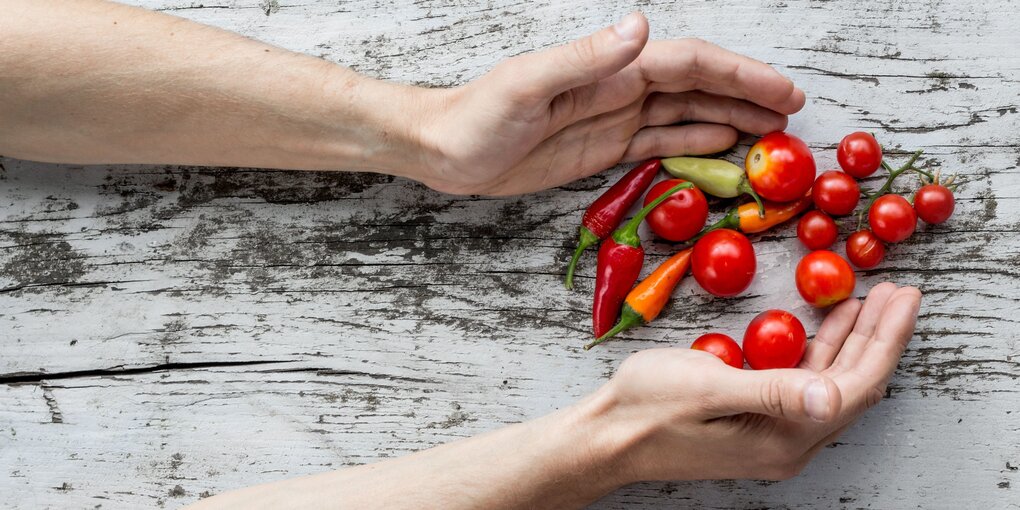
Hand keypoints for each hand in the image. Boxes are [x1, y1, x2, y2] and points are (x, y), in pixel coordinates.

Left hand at [410, 12, 804, 194]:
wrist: (444, 149)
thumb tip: (640, 28)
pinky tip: (722, 146)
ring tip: (772, 134)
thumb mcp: (526, 85)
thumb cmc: (476, 116)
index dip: (739, 75)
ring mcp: (614, 118)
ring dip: (731, 120)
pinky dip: (695, 144)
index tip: (781, 93)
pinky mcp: (603, 149)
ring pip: (687, 115)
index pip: (688, 65)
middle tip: (794, 116)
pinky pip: (660, 143)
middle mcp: (619, 89)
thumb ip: (584, 58)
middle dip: (748, 96)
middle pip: (699, 87)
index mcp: (609, 70)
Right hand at [580, 283, 920, 482]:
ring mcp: (772, 437)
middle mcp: (787, 444)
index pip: (855, 387)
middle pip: (852, 386)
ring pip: (831, 385)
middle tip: (899, 292)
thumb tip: (831, 396)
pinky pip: (805, 386)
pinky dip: (822, 351)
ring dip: (853, 342)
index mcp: (782, 439)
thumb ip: (771, 392)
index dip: (884, 340)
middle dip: (878, 337)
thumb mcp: (706, 389)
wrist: (606, 436)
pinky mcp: (757, 425)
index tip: (904, 299)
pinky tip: (826, 325)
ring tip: (872, 300)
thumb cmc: (646, 408)